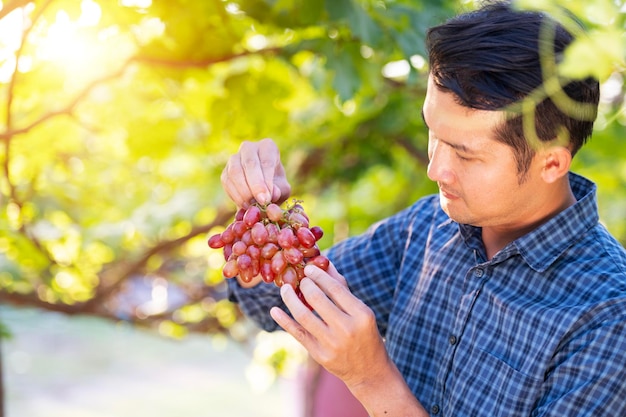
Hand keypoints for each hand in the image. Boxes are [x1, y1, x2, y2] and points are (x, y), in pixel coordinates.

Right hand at [221, 138, 290, 207]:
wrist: (261, 190)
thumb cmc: (275, 185)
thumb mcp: (283, 188)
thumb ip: (280, 191)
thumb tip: (272, 194)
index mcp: (267, 146)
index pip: (266, 161)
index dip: (266, 180)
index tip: (267, 198)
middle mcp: (249, 148)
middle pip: (250, 163)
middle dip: (255, 185)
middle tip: (261, 202)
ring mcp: (234, 158)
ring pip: (235, 171)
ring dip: (243, 191)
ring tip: (252, 206)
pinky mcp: (225, 171)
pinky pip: (227, 181)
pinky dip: (235, 195)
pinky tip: (244, 205)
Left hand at [271, 263, 427, 415]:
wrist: (369, 371)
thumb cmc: (365, 334)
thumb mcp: (361, 311)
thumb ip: (342, 288)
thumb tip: (325, 263)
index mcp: (361, 314)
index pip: (335, 288)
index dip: (318, 275)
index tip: (308, 268)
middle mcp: (347, 329)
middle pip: (317, 299)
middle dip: (304, 285)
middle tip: (299, 279)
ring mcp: (332, 344)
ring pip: (304, 315)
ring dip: (290, 299)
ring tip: (285, 289)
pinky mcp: (319, 355)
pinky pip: (298, 333)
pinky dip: (284, 321)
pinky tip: (274, 310)